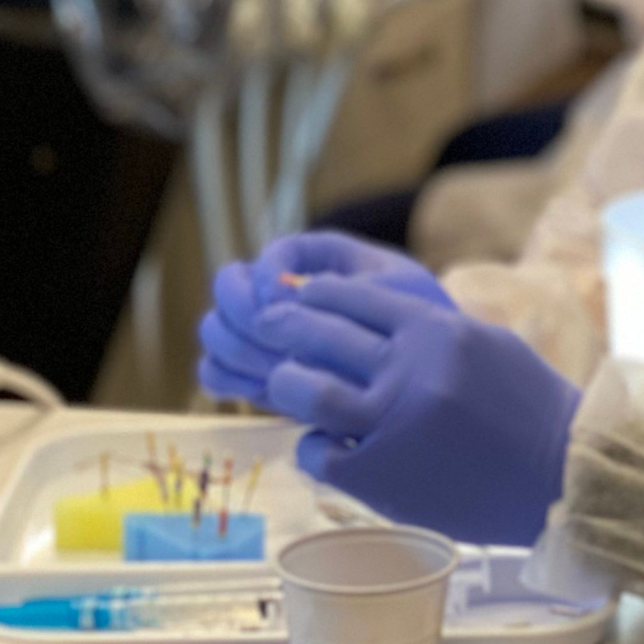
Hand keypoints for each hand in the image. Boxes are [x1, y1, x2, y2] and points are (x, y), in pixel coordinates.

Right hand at [194, 233, 452, 404]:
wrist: (428, 373)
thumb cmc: (420, 323)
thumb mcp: (401, 295)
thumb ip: (350, 294)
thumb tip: (290, 301)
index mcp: (319, 259)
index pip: (273, 254)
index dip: (269, 273)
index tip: (285, 298)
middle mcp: (282, 290)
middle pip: (228, 288)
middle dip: (245, 313)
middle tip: (275, 341)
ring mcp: (265, 331)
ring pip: (217, 330)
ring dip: (237, 348)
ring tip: (275, 369)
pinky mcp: (257, 372)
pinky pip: (215, 372)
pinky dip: (228, 379)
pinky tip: (262, 389)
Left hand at [263, 277, 580, 547]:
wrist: (558, 475)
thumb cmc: (529, 406)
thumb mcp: (486, 344)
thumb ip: (430, 328)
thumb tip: (370, 312)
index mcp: (437, 331)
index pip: (355, 296)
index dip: (316, 291)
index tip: (297, 292)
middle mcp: (410, 372)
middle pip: (320, 336)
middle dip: (283, 324)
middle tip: (265, 322)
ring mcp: (391, 425)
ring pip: (306, 391)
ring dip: (285, 381)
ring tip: (282, 380)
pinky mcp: (378, 476)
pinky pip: (318, 452)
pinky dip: (312, 445)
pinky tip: (322, 442)